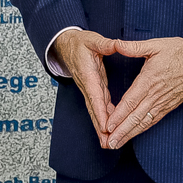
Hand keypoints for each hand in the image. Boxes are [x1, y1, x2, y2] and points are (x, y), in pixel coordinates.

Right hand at [53, 28, 117, 146]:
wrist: (67, 46)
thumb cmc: (79, 43)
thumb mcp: (92, 39)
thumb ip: (104, 44)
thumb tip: (116, 44)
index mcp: (88, 75)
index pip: (95, 96)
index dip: (100, 112)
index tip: (105, 125)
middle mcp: (88, 86)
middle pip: (94, 110)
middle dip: (100, 128)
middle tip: (107, 143)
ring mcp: (90, 90)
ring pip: (96, 112)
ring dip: (101, 128)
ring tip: (108, 143)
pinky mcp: (94, 90)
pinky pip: (99, 107)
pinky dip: (104, 119)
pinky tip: (110, 130)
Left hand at [102, 37, 182, 149]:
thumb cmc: (179, 52)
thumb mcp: (155, 45)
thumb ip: (134, 47)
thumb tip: (116, 44)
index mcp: (149, 80)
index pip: (131, 101)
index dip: (119, 115)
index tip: (108, 126)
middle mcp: (155, 95)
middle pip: (135, 117)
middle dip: (121, 131)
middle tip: (109, 143)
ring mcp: (162, 103)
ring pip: (143, 122)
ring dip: (129, 134)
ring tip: (117, 143)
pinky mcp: (168, 106)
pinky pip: (153, 120)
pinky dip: (142, 129)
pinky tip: (133, 135)